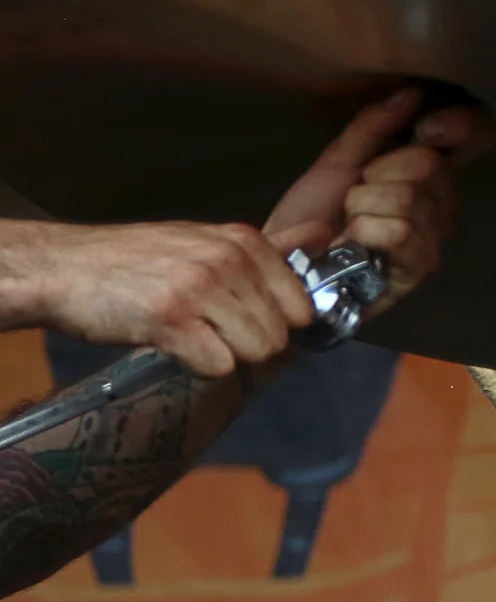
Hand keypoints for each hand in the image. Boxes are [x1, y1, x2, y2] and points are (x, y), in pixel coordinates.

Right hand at [0, 219, 315, 376]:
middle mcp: (226, 260)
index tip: (246, 319)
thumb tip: (322, 235)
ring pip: (255, 352)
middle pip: (278, 336)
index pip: (301, 306)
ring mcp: (199, 288)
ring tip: (191, 333)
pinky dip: (199, 366)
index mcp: (243, 241)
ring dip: (224, 354)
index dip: (277, 323)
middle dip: (247, 343)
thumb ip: (270, 245)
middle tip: (208, 328)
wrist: (66, 268)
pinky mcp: (171, 320)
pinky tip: (175, 345)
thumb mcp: (208, 239)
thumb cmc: (139, 259)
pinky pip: (219, 366)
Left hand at [262, 85, 486, 314]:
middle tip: (356, 194)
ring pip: (410, 196)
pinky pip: (402, 230)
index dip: (460, 125)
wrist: (286, 263)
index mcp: (429, 171)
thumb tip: (412, 92)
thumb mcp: (338, 159)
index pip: (477, 135)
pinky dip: (367, 230)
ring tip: (350, 222)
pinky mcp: (421, 266)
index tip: (425, 127)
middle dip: (379, 172)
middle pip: (429, 162)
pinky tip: (355, 242)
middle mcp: (443, 201)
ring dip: (364, 205)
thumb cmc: (312, 214)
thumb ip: (375, 125)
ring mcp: (435, 235)